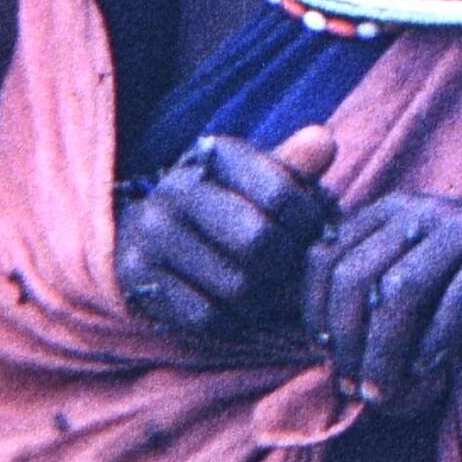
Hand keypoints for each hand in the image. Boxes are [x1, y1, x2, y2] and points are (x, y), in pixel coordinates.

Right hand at [117, 121, 342, 340]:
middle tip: (293, 272)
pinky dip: (233, 321)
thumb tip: (324, 141)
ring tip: (271, 292)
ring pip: (236, 285)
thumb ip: (297, 166)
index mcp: (215, 155)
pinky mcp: (137, 274)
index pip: (280, 194)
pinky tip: (239, 308)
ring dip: (264, 300)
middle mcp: (176, 188)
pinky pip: (207, 316)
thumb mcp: (265, 181)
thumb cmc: (233, 206)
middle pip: (257, 242)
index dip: (310, 224)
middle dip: (287, 265)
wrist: (157, 236)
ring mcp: (151, 232)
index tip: (314, 235)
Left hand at [303, 190, 461, 407]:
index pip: (323, 257)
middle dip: (348, 341)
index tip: (324, 354)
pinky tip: (429, 370)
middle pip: (357, 276)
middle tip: (355, 386)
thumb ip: (369, 297)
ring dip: (384, 351)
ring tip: (385, 392)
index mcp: (386, 212)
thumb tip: (321, 345)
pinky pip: (461, 297)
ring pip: (402, 290)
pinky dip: (437, 340)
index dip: (314, 311)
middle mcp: (420, 209)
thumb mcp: (412, 280)